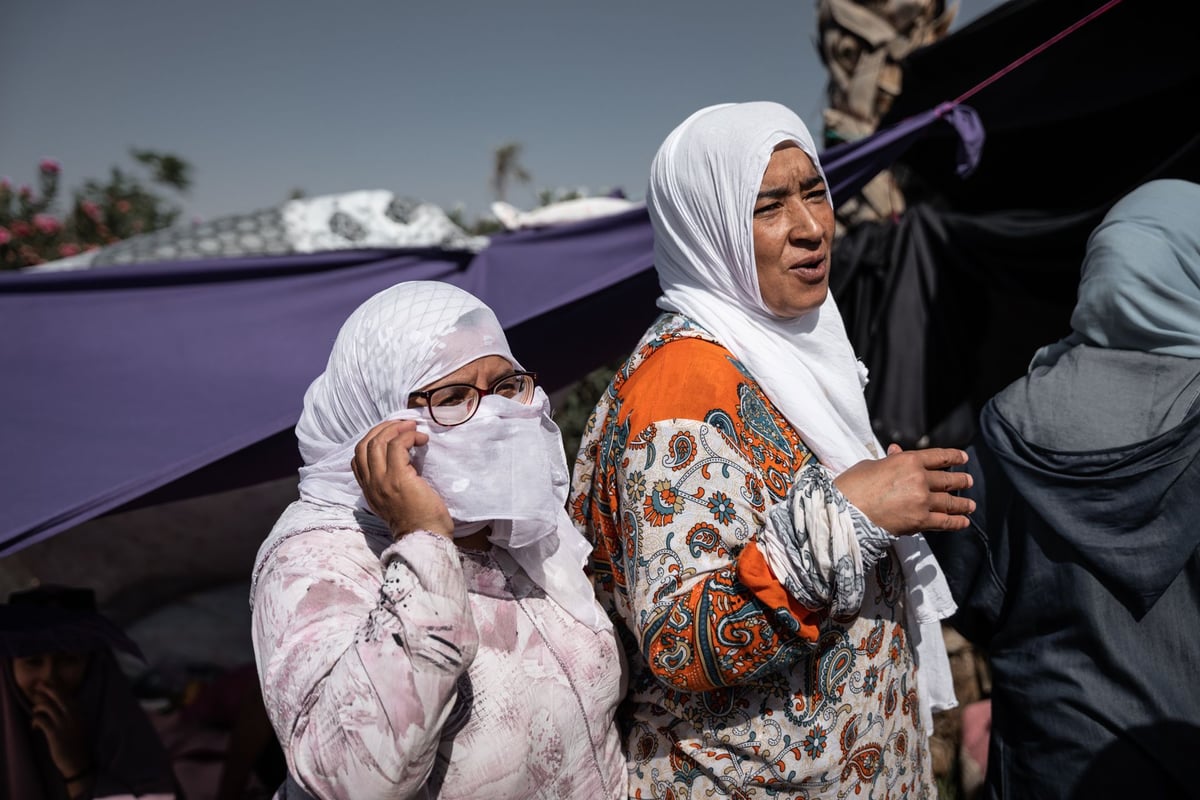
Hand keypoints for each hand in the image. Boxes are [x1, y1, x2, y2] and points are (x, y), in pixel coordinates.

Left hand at [29, 685, 90, 781]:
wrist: (78, 761)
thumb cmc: (77, 744)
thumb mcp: (79, 725)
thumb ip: (72, 714)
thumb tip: (60, 705)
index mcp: (79, 712)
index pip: (67, 694)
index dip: (57, 687)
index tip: (48, 683)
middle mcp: (72, 714)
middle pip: (58, 695)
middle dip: (46, 689)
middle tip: (38, 687)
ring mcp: (63, 723)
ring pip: (46, 706)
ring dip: (37, 707)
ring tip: (35, 712)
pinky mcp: (54, 733)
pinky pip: (40, 720)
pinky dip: (35, 720)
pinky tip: (34, 726)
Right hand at [352, 419, 452, 539]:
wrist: (425, 538)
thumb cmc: (419, 522)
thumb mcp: (394, 503)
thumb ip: (388, 484)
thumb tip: (402, 459)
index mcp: (368, 491)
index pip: (357, 457)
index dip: (372, 439)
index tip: (392, 435)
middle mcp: (370, 485)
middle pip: (364, 444)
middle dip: (383, 428)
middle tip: (403, 425)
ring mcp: (382, 481)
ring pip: (378, 442)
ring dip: (397, 429)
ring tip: (413, 428)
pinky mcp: (398, 478)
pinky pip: (397, 445)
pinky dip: (408, 436)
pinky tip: (421, 439)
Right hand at [833, 444, 974, 534]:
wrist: (845, 512)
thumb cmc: (852, 486)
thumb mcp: (871, 465)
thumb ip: (889, 460)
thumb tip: (896, 452)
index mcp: (908, 460)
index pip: (939, 456)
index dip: (954, 457)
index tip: (963, 458)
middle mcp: (920, 478)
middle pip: (948, 479)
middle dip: (961, 481)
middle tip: (968, 482)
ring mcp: (922, 500)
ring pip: (950, 501)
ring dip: (963, 503)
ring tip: (970, 505)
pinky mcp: (920, 521)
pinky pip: (945, 521)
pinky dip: (956, 522)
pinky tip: (964, 522)